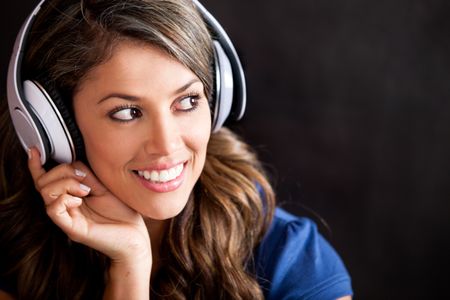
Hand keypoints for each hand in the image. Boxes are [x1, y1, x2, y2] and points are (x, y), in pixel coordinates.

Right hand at [27, 148, 150, 265]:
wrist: (135, 236)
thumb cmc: (122, 211)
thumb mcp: (104, 186)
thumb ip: (86, 175)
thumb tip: (72, 163)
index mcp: (71, 196)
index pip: (45, 180)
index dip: (36, 165)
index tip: (34, 150)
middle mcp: (65, 207)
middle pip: (43, 183)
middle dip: (61, 172)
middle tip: (84, 179)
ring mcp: (67, 218)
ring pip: (46, 193)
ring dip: (65, 184)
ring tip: (85, 190)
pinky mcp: (72, 229)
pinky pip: (53, 210)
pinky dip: (65, 199)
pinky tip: (80, 200)